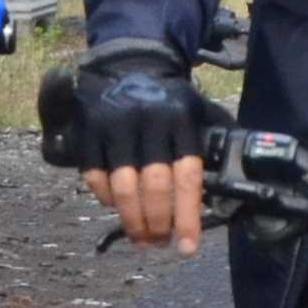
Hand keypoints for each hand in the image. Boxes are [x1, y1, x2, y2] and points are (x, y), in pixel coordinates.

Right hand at [41, 40, 209, 253]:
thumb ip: (207, 147)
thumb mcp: (196, 111)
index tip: (187, 247)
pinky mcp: (88, 130)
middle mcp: (147, 122)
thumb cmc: (168, 98)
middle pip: (154, 186)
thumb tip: (220, 198)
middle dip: (158, 222)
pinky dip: (106, 198)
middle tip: (161, 241)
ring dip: (132, 219)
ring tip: (141, 236)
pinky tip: (117, 207)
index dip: (187, 217)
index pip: (187, 177)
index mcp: (180, 120)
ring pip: (123, 187)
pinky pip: (95, 176)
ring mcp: (114, 126)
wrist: (128, 60)